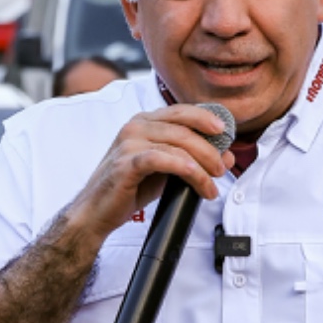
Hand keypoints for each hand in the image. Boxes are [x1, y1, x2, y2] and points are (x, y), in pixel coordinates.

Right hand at [66, 104, 235, 238]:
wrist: (96, 211)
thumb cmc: (128, 188)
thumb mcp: (166, 170)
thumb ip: (192, 159)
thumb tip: (227, 156)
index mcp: (144, 122)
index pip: (181, 111)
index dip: (207, 118)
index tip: (226, 133)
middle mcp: (135, 126)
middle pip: (184, 127)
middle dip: (209, 148)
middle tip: (221, 168)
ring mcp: (129, 142)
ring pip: (177, 144)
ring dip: (201, 166)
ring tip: (211, 184)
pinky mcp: (126, 163)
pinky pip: (162, 159)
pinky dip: (185, 169)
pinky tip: (197, 180)